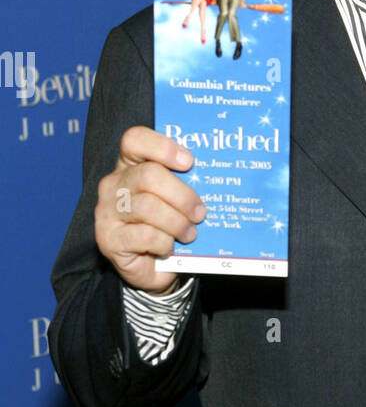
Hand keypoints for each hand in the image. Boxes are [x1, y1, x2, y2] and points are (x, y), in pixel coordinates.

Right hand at [95, 126, 205, 292]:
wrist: (154, 266)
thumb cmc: (168, 226)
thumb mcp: (177, 200)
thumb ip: (187, 184)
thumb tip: (217, 179)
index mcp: (130, 165)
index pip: (134, 140)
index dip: (162, 147)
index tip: (189, 162)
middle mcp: (114, 184)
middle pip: (148, 176)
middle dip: (182, 195)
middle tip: (200, 213)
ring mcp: (107, 211)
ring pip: (147, 207)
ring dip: (177, 222)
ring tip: (190, 233)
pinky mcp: (108, 239)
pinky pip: (144, 235)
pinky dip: (164, 242)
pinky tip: (169, 248)